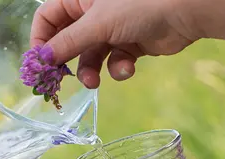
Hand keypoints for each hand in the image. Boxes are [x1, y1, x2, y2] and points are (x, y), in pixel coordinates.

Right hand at [30, 0, 200, 88]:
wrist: (184, 12)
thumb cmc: (139, 5)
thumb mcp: (96, 24)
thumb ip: (66, 44)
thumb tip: (40, 61)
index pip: (47, 19)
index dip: (41, 42)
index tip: (39, 66)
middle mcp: (92, 13)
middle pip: (67, 42)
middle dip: (66, 63)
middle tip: (60, 83)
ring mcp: (111, 29)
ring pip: (90, 57)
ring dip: (90, 71)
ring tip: (94, 82)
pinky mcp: (129, 45)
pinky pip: (113, 62)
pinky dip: (119, 68)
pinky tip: (128, 67)